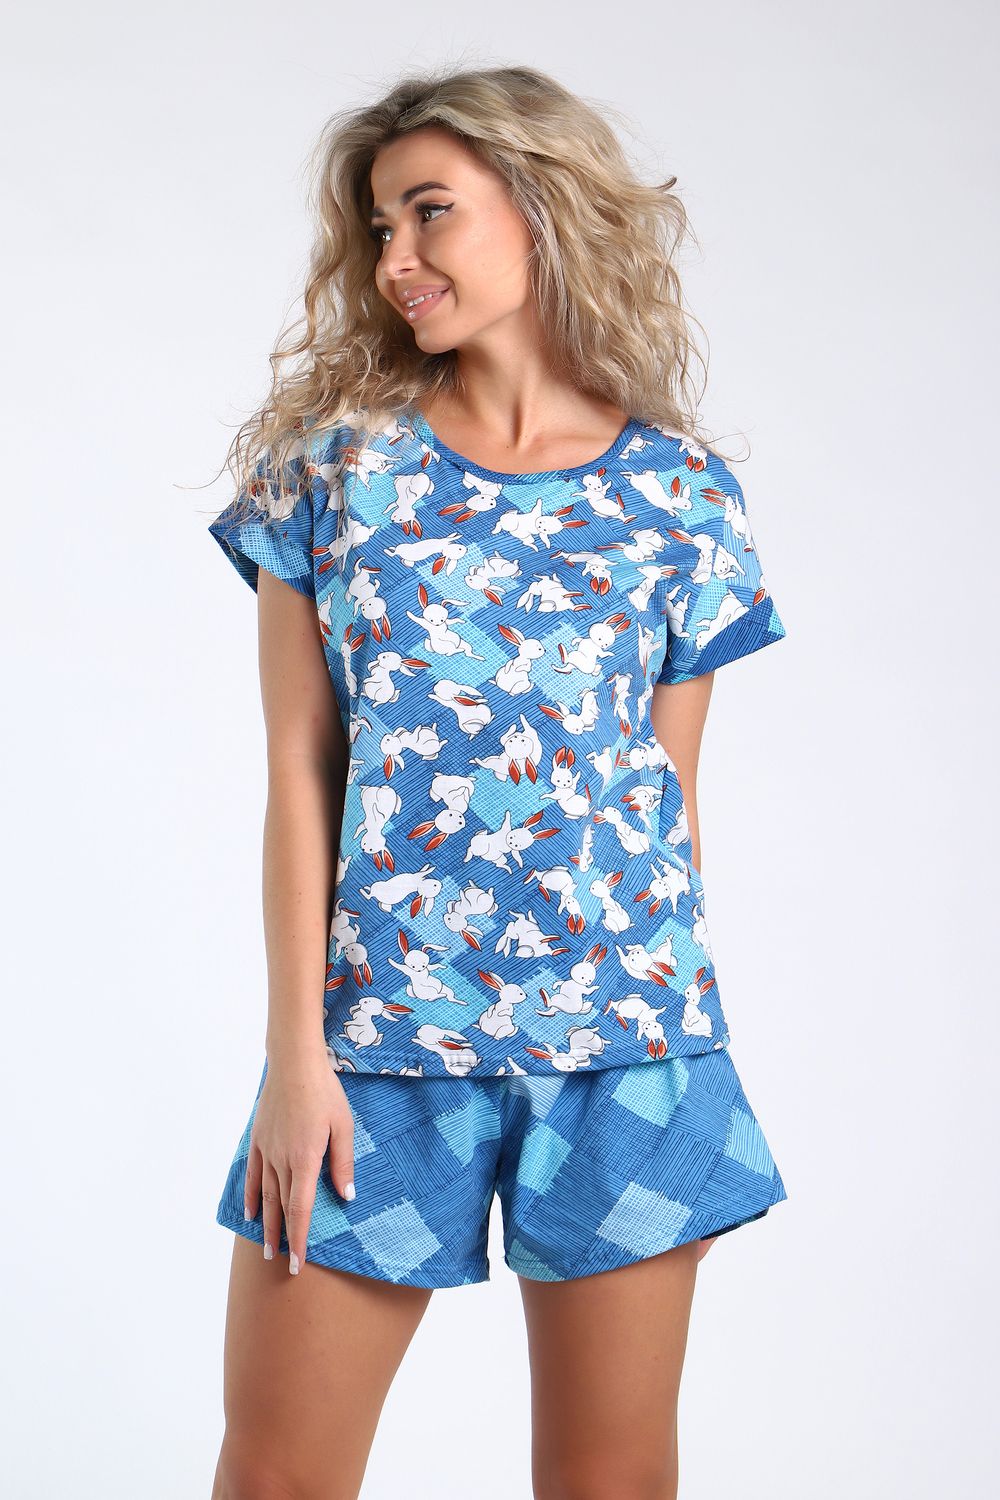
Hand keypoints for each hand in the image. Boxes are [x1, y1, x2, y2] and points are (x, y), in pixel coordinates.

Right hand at [243, 1050, 355, 1274]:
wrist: (294, 1064)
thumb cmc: (325, 1092)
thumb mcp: (344, 1126)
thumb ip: (343, 1164)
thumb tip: (347, 1197)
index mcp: (305, 1160)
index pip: (300, 1210)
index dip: (300, 1239)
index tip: (299, 1263)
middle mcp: (281, 1160)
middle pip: (280, 1208)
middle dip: (282, 1239)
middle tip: (282, 1265)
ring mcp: (266, 1150)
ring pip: (265, 1196)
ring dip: (266, 1224)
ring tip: (266, 1248)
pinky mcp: (258, 1140)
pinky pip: (253, 1174)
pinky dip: (252, 1196)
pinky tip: (252, 1212)